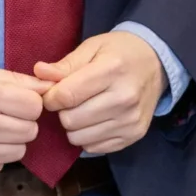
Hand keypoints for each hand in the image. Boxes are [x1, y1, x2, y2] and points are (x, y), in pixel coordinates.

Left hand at [35, 31, 165, 155]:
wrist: (156, 62)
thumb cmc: (120, 52)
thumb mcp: (93, 47)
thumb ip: (66, 64)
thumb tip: (39, 73)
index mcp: (112, 70)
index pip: (66, 95)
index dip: (50, 97)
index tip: (52, 92)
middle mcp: (125, 98)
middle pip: (71, 120)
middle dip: (63, 111)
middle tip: (71, 99)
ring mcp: (131, 120)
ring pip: (79, 138)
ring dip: (74, 126)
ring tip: (84, 109)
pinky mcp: (134, 135)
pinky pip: (94, 148)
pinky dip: (88, 136)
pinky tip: (96, 120)